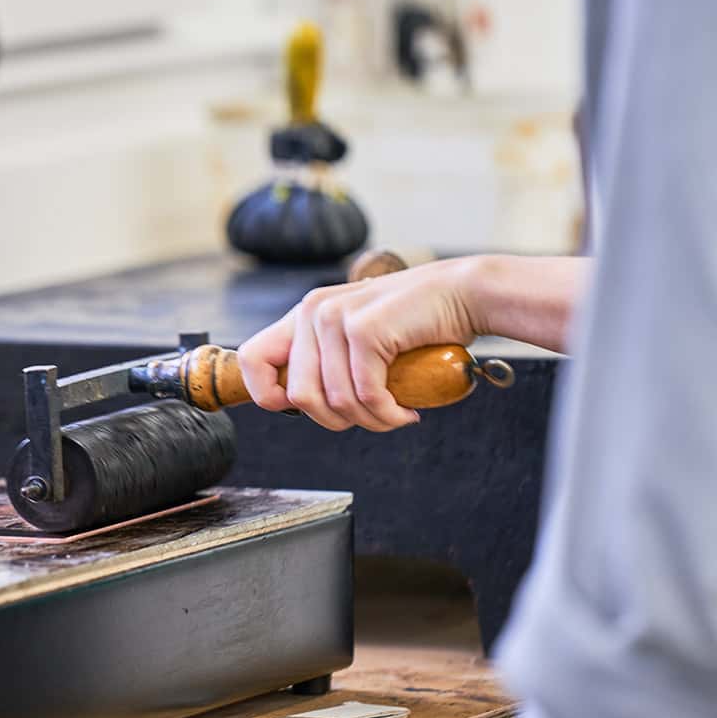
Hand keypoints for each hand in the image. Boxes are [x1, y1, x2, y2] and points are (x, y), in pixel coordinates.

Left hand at [237, 258, 483, 431]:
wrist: (464, 295)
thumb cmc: (416, 326)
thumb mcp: (358, 339)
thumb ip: (327, 361)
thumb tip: (297, 405)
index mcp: (305, 314)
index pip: (252, 358)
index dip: (267, 395)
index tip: (301, 411)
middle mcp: (313, 311)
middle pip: (299, 397)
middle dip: (335, 421)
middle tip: (371, 417)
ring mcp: (336, 317)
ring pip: (335, 402)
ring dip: (370, 422)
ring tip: (395, 414)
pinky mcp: (365, 329)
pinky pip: (366, 395)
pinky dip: (388, 415)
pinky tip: (407, 411)